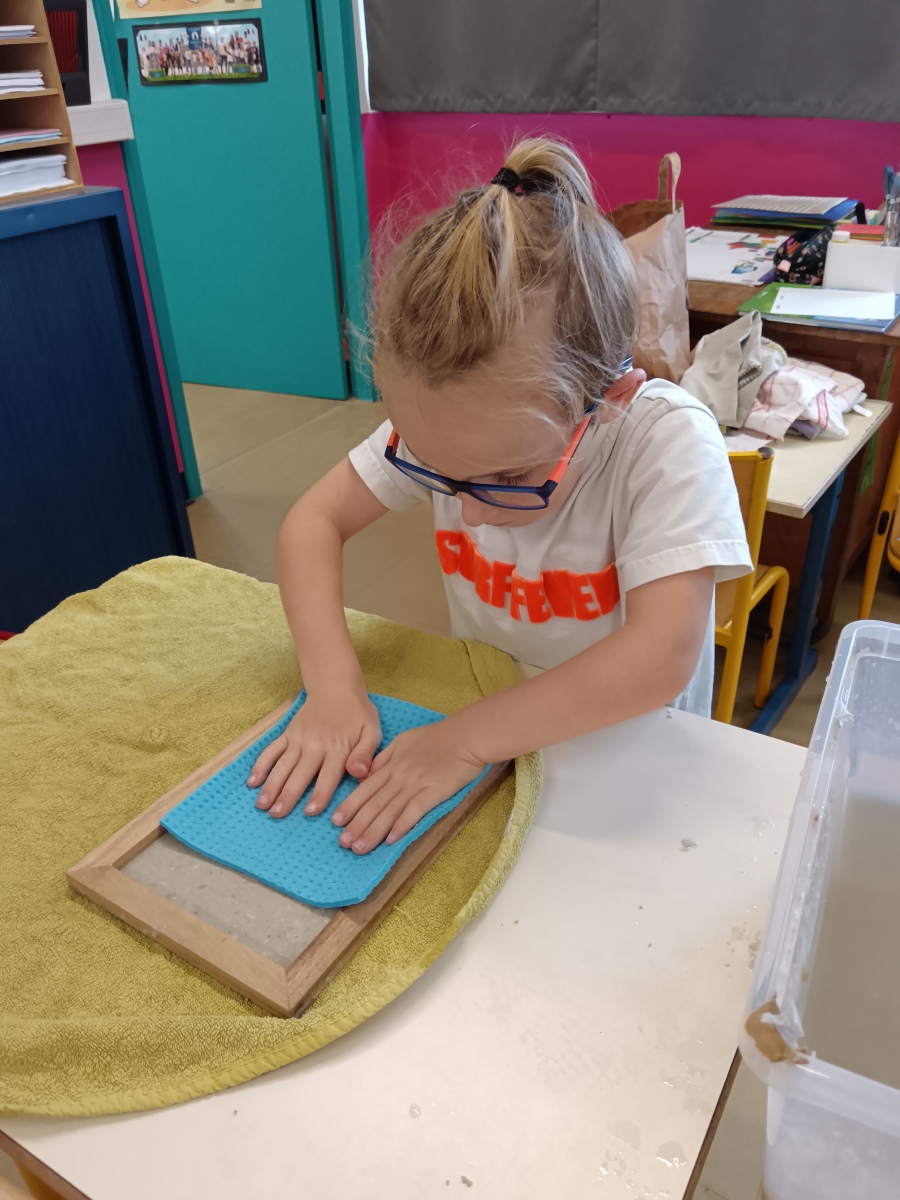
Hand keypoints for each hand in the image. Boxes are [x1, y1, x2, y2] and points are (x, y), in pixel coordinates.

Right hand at [247, 689, 380, 818]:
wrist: (336, 688)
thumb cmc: (358, 714)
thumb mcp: (372, 732)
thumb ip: (366, 754)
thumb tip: (360, 773)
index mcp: (338, 748)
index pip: (328, 775)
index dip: (319, 794)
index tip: (309, 811)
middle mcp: (315, 745)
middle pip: (301, 773)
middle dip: (288, 795)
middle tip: (277, 814)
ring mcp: (298, 739)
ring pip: (283, 764)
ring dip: (271, 784)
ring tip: (262, 805)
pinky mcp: (287, 734)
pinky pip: (272, 750)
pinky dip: (261, 765)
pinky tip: (251, 782)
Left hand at [331, 720, 486, 854]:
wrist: (467, 735)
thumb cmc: (437, 737)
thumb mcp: (403, 740)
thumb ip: (384, 758)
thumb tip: (367, 775)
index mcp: (392, 764)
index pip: (365, 788)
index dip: (350, 805)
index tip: (335, 822)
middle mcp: (399, 775)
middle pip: (374, 803)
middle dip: (356, 824)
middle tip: (343, 843)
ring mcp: (416, 784)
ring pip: (389, 810)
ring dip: (373, 831)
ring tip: (360, 848)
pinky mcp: (434, 791)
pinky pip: (414, 810)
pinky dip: (402, 825)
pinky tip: (391, 840)